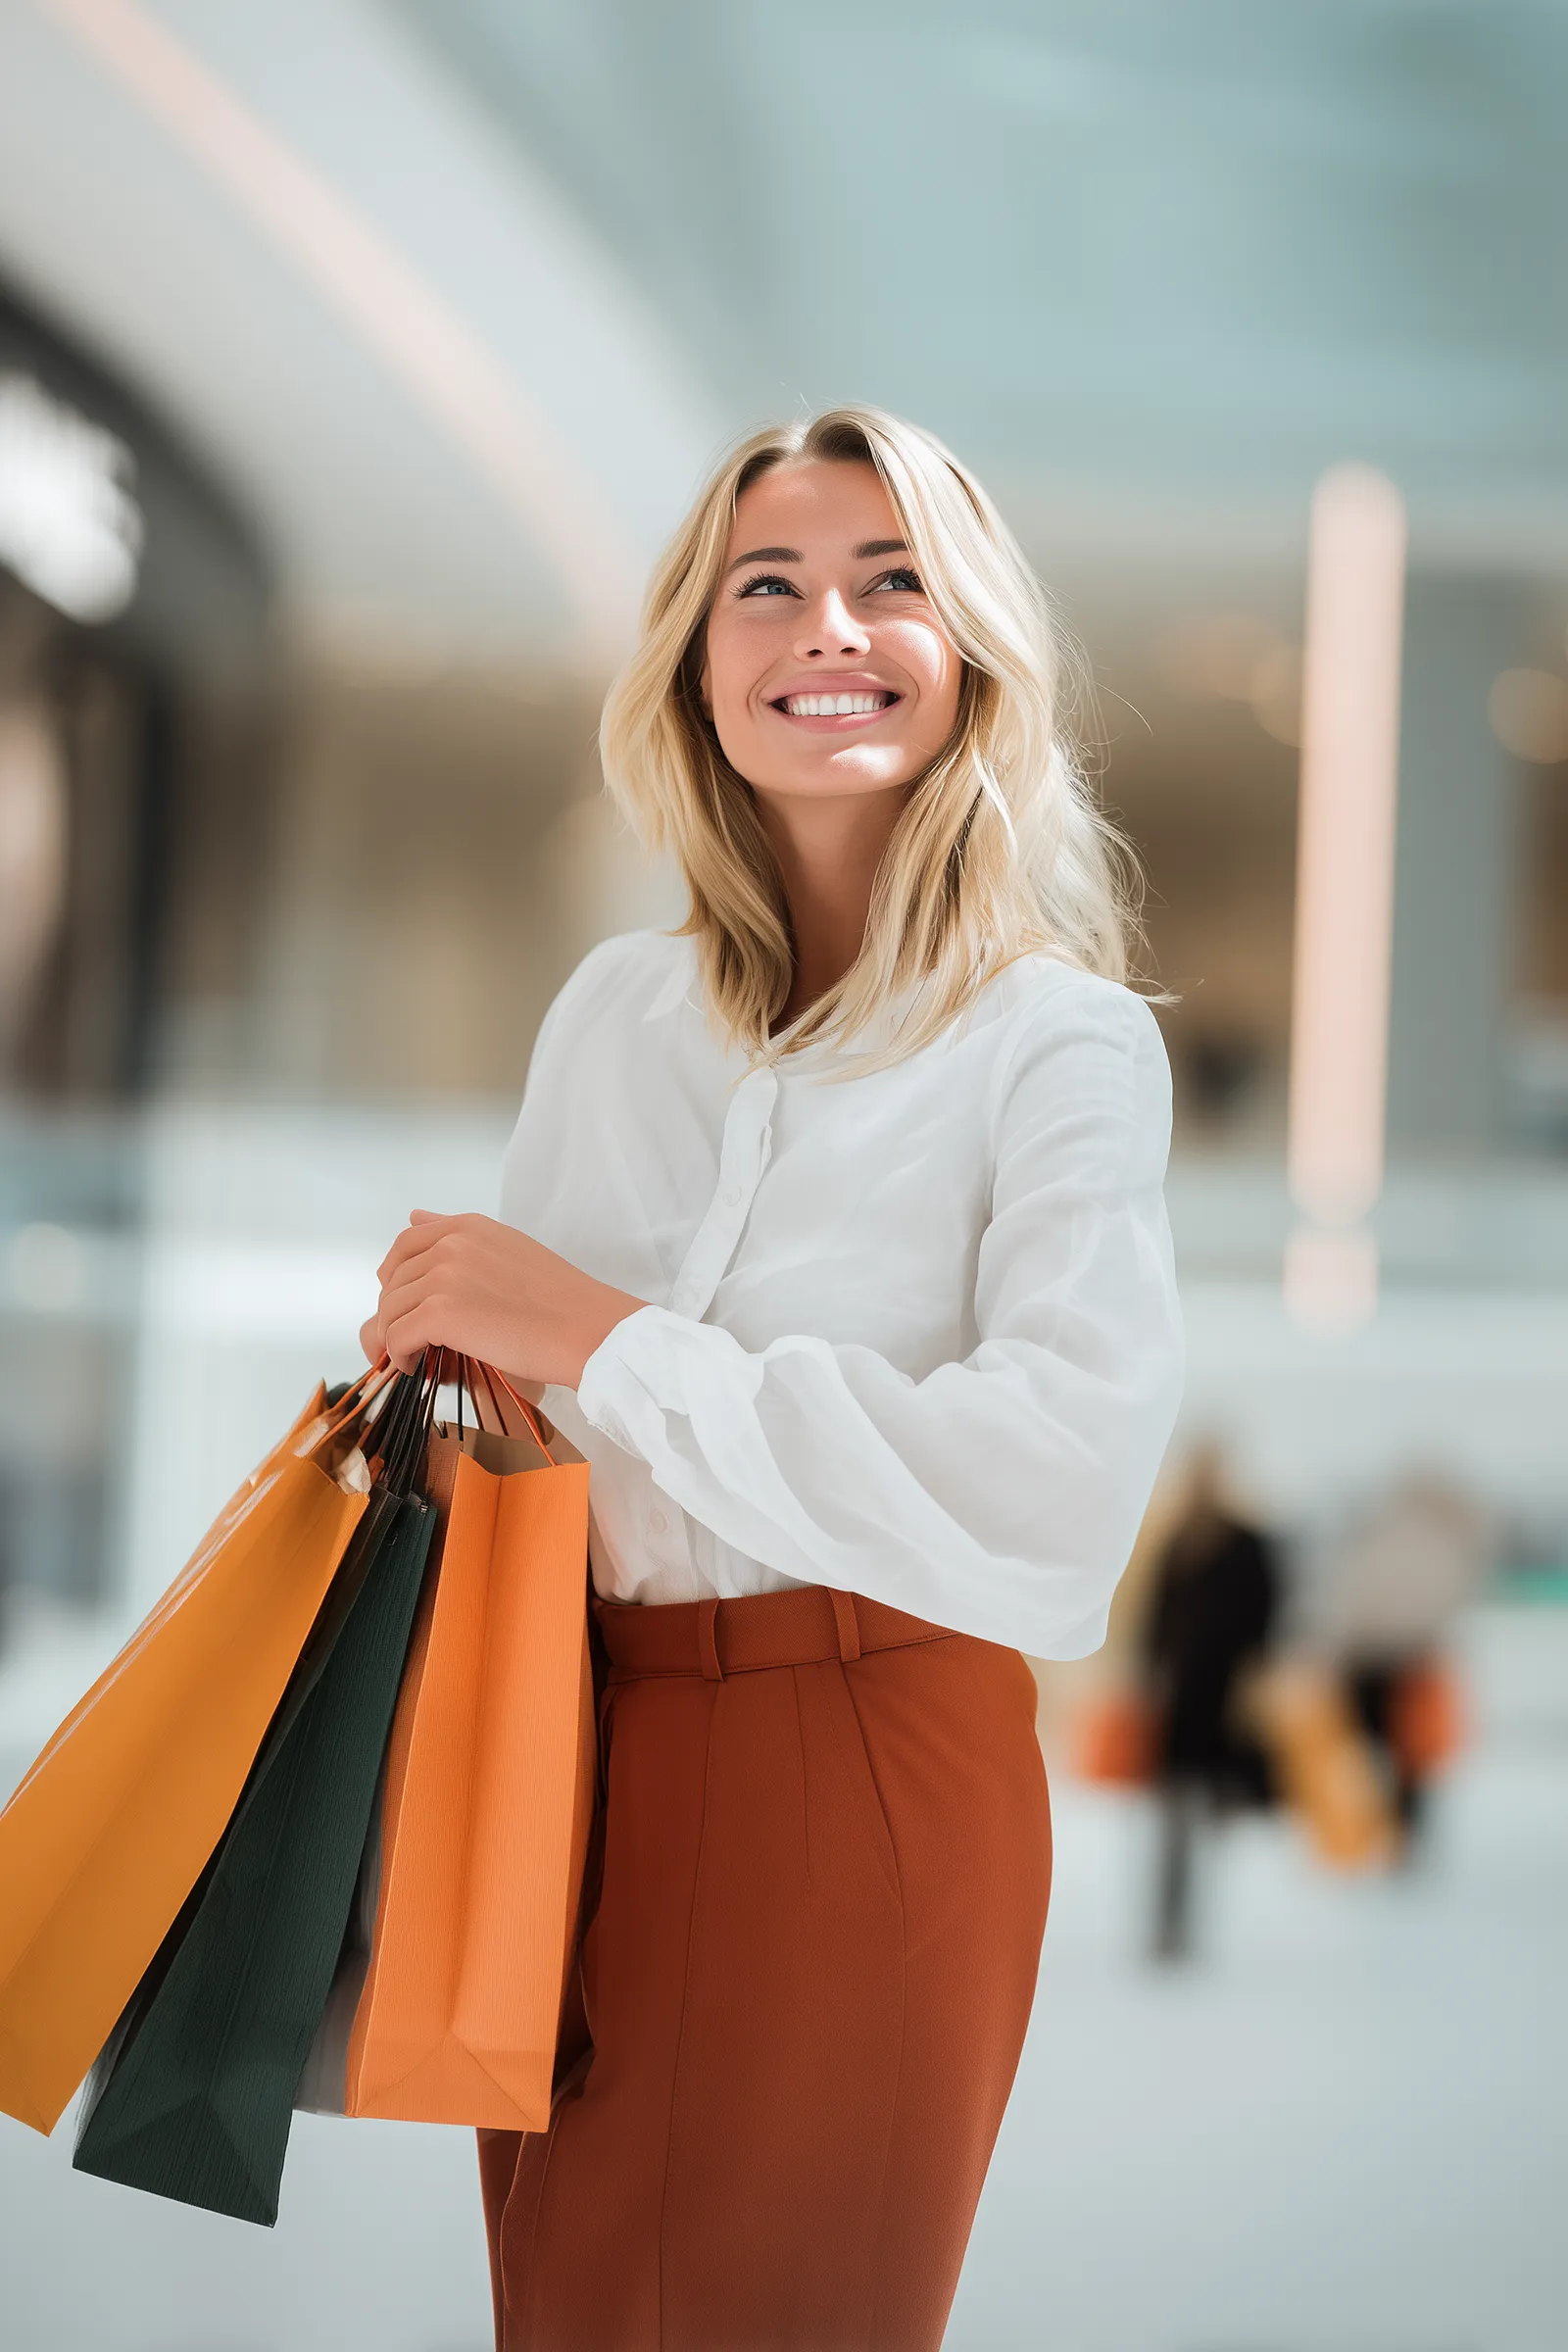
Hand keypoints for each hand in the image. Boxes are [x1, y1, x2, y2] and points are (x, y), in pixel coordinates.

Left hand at [362, 1211, 642, 1386]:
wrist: (586, 1328)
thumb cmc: (561, 1298)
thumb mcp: (508, 1246)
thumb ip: (459, 1233)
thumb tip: (415, 1215)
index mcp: (468, 1226)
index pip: (405, 1243)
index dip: (395, 1276)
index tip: (403, 1300)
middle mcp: (451, 1244)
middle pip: (393, 1280)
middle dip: (394, 1311)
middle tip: (410, 1336)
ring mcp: (444, 1277)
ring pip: (390, 1310)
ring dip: (395, 1336)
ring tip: (413, 1355)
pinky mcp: (441, 1314)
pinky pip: (396, 1336)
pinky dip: (399, 1355)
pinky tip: (414, 1365)